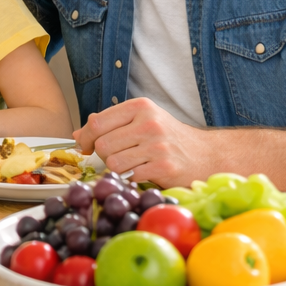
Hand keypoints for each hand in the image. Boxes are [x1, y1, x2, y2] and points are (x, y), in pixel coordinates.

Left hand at [73, 97, 215, 187]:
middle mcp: (149, 123)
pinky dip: (130, 178)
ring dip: (116, 168)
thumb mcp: (141, 121)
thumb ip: (110, 125)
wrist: (208, 155)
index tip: (85, 146)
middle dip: (102, 155)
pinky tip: (142, 173)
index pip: (97, 122)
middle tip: (114, 157)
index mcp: (140, 107)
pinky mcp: (164, 167)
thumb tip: (77, 136)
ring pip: (112, 162)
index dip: (85, 137)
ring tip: (130, 165)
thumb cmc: (168, 138)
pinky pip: (130, 176)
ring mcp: (158, 145)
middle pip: (102, 144)